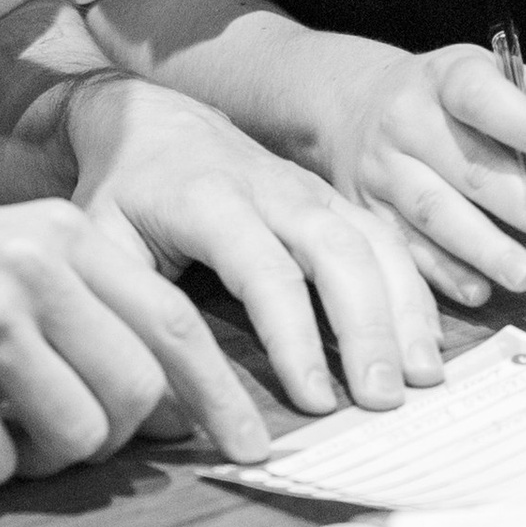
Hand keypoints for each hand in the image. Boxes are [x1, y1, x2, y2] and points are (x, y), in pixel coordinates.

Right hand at [0, 202, 272, 485]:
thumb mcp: (8, 273)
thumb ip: (91, 321)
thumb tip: (177, 412)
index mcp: (63, 231)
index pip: (172, 321)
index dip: (218, 393)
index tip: (249, 448)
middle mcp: (33, 259)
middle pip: (136, 387)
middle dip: (113, 439)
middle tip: (57, 439)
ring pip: (78, 431)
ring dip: (43, 458)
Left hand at [63, 73, 444, 415]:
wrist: (153, 119)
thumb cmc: (122, 192)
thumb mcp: (98, 245)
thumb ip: (126, 314)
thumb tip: (154, 407)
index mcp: (211, 201)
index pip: (265, 273)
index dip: (294, 340)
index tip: (315, 402)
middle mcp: (273, 190)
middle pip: (338, 253)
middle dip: (367, 328)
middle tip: (384, 400)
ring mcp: (311, 191)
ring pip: (373, 242)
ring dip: (405, 309)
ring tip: (424, 377)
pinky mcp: (332, 200)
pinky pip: (386, 239)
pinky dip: (414, 288)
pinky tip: (427, 340)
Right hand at [316, 40, 525, 307]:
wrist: (353, 106)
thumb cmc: (448, 99)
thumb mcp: (492, 79)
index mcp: (444, 77)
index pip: (485, 98)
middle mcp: (405, 120)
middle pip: (469, 168)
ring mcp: (381, 169)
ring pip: (435, 212)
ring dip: (484, 248)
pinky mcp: (367, 213)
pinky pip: (405, 248)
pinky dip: (443, 273)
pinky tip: (480, 291)